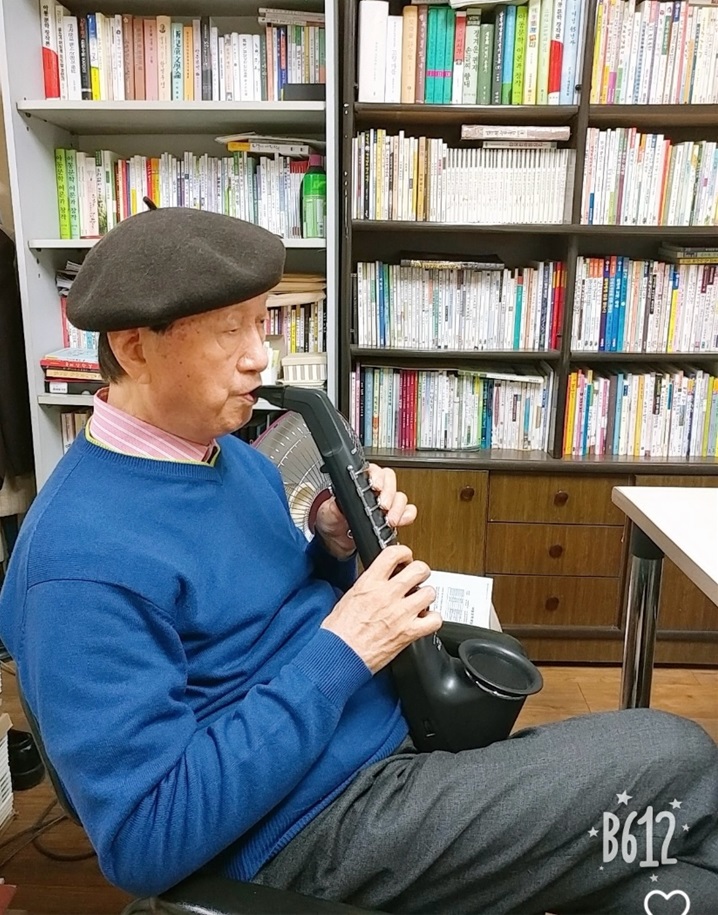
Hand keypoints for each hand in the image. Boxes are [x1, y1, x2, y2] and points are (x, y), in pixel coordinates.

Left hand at [314, 464, 416, 559]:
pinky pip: (407, 512)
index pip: (373, 470)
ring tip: (389, 519)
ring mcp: (386, 503)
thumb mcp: (328, 511)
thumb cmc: (332, 522)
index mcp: (359, 482)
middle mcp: (375, 490)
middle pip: (390, 481)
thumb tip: (339, 503)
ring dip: (398, 507)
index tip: (375, 486)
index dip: (377, 476)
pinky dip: (407, 516)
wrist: (336, 543)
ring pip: (400, 496)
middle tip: (383, 505)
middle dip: (389, 492)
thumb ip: (334, 505)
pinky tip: (401, 521)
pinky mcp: (393, 517)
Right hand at [321, 544, 440, 673]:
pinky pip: (434, 620)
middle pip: (419, 569)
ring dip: (426, 596)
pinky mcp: (408, 632)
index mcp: (370, 583)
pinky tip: (425, 620)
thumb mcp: (349, 596)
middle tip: (416, 578)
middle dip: (420, 572)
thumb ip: (369, 585)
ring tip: (418, 602)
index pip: (394, 553)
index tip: (405, 558)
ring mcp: (400, 613)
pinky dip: (433, 620)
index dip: (404, 552)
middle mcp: (388, 595)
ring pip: (429, 593)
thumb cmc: (339, 631)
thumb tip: (380, 579)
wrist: (340, 654)